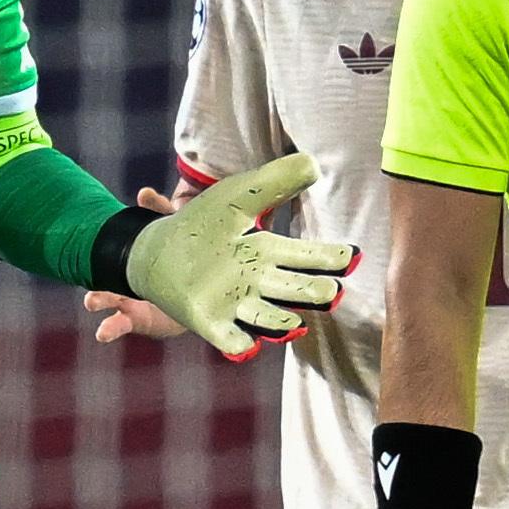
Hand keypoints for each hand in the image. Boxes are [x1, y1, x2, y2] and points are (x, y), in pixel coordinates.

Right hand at [86, 193, 195, 342]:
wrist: (198, 296)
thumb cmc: (179, 262)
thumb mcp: (171, 235)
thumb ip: (160, 213)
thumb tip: (143, 192)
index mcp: (126, 259)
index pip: (109, 248)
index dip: (97, 243)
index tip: (85, 238)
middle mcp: (122, 279)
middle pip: (101, 275)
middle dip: (92, 268)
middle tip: (87, 268)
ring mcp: (126, 301)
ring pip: (105, 300)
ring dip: (96, 299)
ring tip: (90, 301)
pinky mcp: (136, 320)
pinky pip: (118, 324)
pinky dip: (107, 329)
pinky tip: (101, 333)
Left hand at [118, 151, 355, 360]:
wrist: (156, 249)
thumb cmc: (204, 223)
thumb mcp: (238, 196)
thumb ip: (274, 182)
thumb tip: (314, 164)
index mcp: (267, 252)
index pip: (304, 256)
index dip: (328, 258)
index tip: (351, 257)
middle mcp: (258, 282)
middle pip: (292, 289)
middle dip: (311, 292)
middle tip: (331, 293)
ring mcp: (235, 305)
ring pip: (266, 318)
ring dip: (280, 322)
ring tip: (295, 321)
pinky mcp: (210, 323)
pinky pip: (230, 339)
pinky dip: (239, 344)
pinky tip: (245, 345)